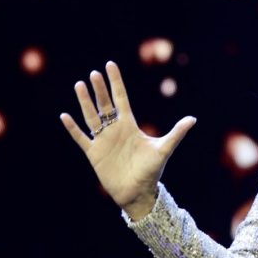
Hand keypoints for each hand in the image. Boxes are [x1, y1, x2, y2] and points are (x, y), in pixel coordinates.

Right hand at [59, 61, 196, 219]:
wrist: (138, 192)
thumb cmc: (151, 170)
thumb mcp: (164, 149)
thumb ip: (176, 133)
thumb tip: (193, 119)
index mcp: (129, 125)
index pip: (120, 98)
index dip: (115, 82)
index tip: (110, 65)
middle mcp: (114, 129)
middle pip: (104, 104)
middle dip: (99, 89)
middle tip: (94, 73)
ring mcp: (103, 140)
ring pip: (91, 116)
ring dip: (85, 102)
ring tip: (79, 85)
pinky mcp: (94, 153)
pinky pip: (81, 138)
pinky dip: (73, 128)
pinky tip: (65, 116)